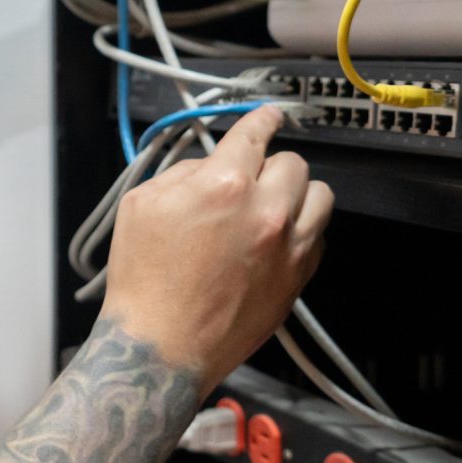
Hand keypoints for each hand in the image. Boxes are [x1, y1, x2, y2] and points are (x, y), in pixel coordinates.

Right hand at [99, 107, 332, 390]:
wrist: (162, 347)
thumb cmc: (145, 281)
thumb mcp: (141, 204)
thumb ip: (183, 173)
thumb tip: (210, 166)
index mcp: (224, 184)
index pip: (256, 133)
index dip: (262, 118)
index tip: (269, 115)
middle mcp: (266, 211)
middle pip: (293, 163)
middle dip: (272, 165)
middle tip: (252, 179)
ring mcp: (288, 248)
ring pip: (320, 196)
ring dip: (298, 194)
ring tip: (275, 206)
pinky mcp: (297, 279)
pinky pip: (319, 238)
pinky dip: (303, 231)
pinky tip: (276, 240)